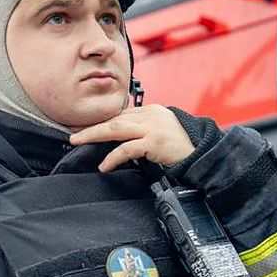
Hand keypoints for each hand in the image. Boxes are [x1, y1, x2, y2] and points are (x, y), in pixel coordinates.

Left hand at [69, 105, 194, 171]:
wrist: (203, 154)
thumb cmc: (184, 146)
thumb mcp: (164, 131)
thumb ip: (145, 129)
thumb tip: (123, 136)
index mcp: (152, 111)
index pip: (122, 113)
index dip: (102, 121)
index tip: (86, 128)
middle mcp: (151, 115)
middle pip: (114, 118)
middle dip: (92, 125)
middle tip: (72, 133)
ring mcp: (152, 128)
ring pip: (116, 128)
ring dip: (94, 134)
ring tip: (78, 141)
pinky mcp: (154, 143)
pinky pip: (127, 149)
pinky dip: (113, 157)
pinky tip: (104, 165)